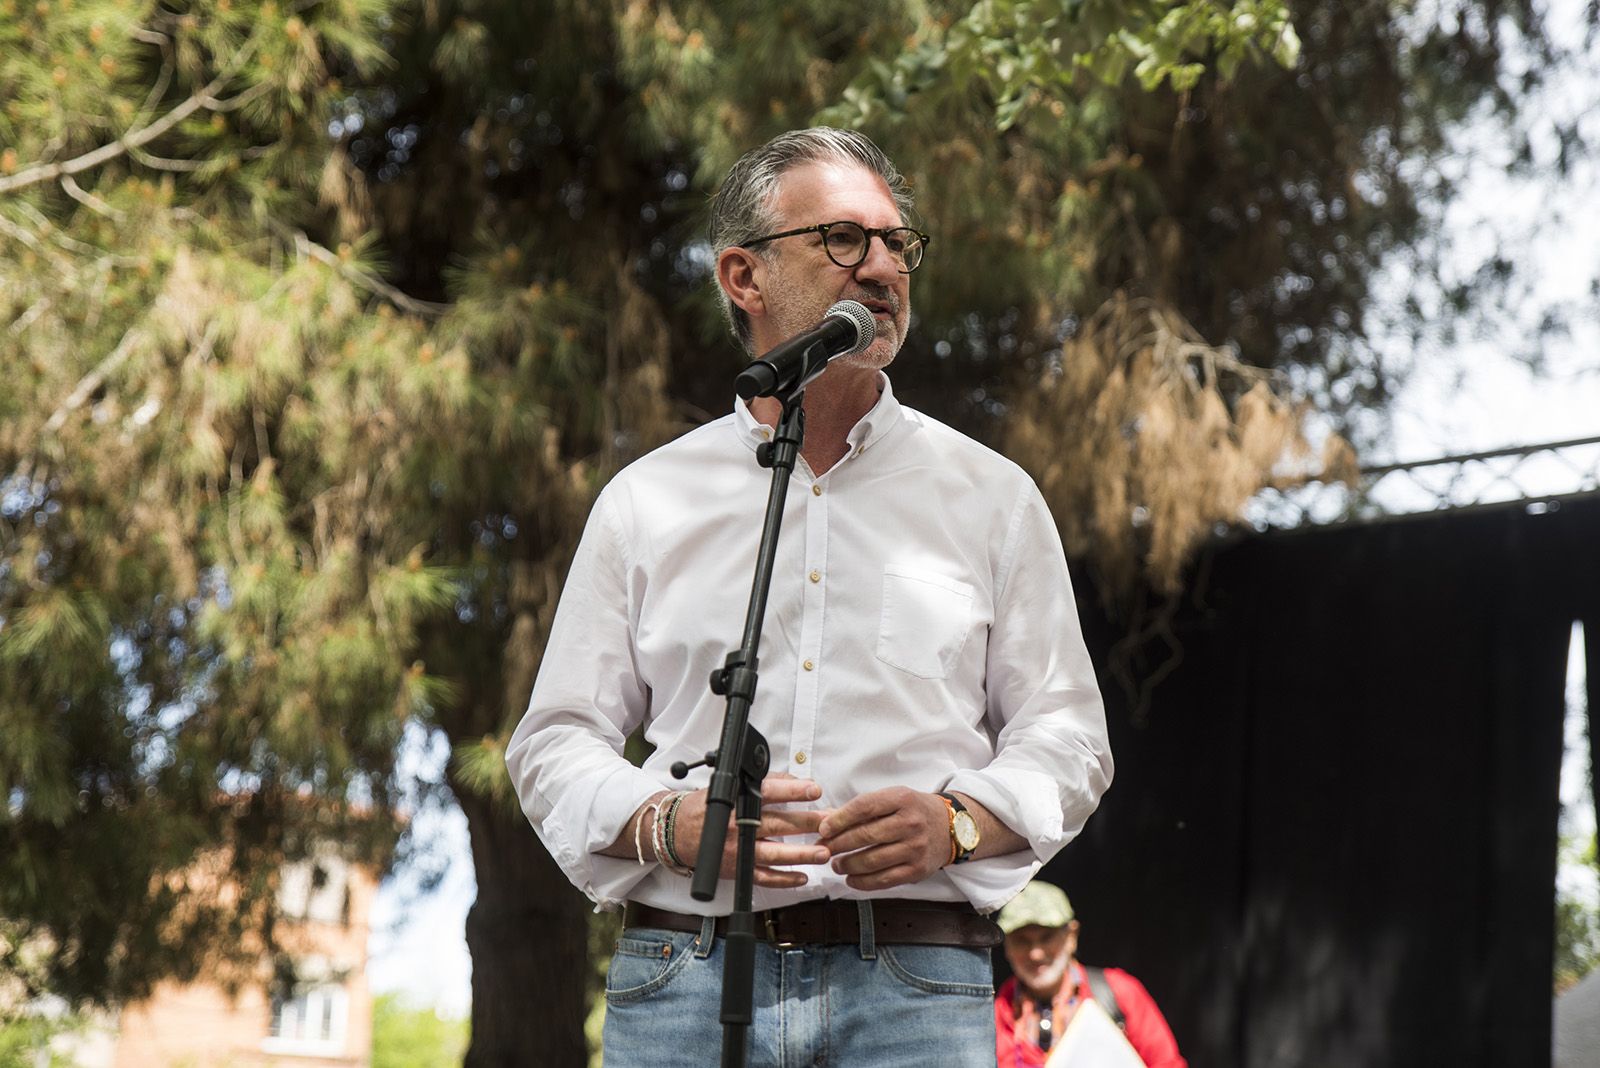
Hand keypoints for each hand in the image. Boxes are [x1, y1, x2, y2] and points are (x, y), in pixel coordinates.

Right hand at [671, 774, 832, 888]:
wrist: (677, 832)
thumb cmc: (707, 806)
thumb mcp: (731, 786)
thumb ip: (765, 783)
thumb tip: (796, 781)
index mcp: (738, 800)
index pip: (769, 792)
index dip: (792, 790)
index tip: (814, 790)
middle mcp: (739, 824)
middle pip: (778, 823)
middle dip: (808, 823)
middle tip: (831, 822)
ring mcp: (738, 850)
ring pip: (774, 853)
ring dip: (801, 854)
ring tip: (824, 852)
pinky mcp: (737, 870)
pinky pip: (764, 877)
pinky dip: (784, 879)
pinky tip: (803, 876)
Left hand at [815, 787, 948, 890]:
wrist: (950, 828)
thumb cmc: (914, 811)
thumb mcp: (894, 798)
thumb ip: (864, 808)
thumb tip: (827, 820)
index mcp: (902, 799)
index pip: (864, 807)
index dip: (840, 819)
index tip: (823, 829)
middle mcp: (910, 823)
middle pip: (866, 835)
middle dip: (838, 844)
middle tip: (824, 849)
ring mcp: (915, 848)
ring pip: (872, 860)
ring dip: (847, 865)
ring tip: (836, 865)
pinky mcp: (917, 870)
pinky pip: (884, 880)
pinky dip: (862, 882)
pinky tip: (851, 878)